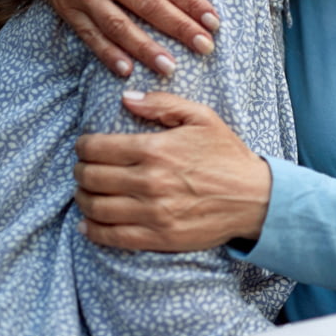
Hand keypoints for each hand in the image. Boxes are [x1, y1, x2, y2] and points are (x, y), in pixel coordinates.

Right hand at [32, 0, 218, 75]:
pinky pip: (89, 34)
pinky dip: (106, 53)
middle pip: (147, 5)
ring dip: (145, 48)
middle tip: (205, 47)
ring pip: (119, 25)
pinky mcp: (67, 8)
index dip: (191, 1)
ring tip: (170, 67)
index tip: (214, 20)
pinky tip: (126, 70)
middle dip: (178, 28)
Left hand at [73, 91, 271, 251]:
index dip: (83, 146)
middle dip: (80, 171)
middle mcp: (149, 181)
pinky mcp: (158, 237)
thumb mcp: (201, 118)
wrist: (255, 198)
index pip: (97, 148)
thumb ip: (162, 103)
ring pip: (96, 207)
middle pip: (91, 178)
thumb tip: (126, 98)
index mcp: (155, 149)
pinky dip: (92, 230)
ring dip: (83, 199)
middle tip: (83, 169)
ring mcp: (152, 212)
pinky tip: (87, 224)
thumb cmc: (227, 156)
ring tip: (86, 193)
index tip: (84, 147)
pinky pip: (112, 237)